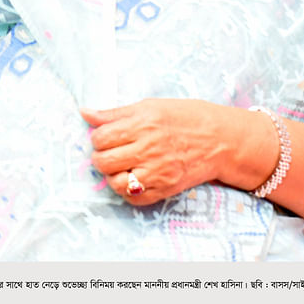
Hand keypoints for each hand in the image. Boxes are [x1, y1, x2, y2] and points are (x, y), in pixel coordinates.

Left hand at [81, 98, 240, 206]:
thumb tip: (85, 113)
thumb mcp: (149, 106)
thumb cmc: (184, 117)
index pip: (101, 136)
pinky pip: (133, 197)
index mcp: (141, 124)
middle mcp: (147, 149)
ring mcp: (156, 172)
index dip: (98, 137)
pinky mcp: (164, 189)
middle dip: (100, 157)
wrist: (218, 139)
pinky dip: (127, 190)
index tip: (105, 136)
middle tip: (108, 152)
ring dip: (111, 175)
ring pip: (115, 182)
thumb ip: (115, 113)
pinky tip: (132, 177)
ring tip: (119, 166)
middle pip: (104, 161)